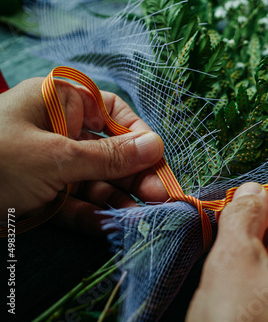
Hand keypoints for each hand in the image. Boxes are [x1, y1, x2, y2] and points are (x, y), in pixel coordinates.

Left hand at [0, 78, 169, 231]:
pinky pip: (78, 202)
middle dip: (133, 174)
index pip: (112, 113)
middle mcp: (61, 132)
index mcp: (61, 104)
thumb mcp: (55, 156)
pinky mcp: (46, 196)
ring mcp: (55, 166)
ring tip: (145, 215)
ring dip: (120, 198)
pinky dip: (94, 215)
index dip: (137, 134)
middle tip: (157, 195)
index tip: (155, 158)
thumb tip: (155, 146)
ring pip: (98, 180)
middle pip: (110, 151)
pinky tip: (112, 225)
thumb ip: (107, 157)